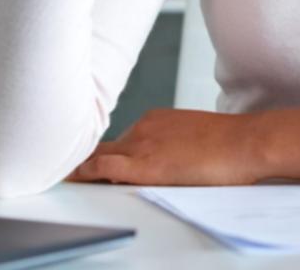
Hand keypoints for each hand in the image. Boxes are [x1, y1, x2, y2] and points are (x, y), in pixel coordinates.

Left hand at [64, 107, 279, 186]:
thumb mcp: (194, 137)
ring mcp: (140, 144)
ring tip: (55, 175)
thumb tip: (164, 162)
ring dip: (78, 168)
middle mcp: (142, 127)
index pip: (119, 140)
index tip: (81, 159)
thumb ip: (170, 145)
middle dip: (81, 157)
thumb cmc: (230, 143)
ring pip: (97, 157)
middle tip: (54, 164)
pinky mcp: (143, 164)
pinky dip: (80, 173)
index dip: (99, 152)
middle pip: (103, 146)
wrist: (245, 141)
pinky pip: (100, 167)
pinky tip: (64, 180)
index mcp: (154, 119)